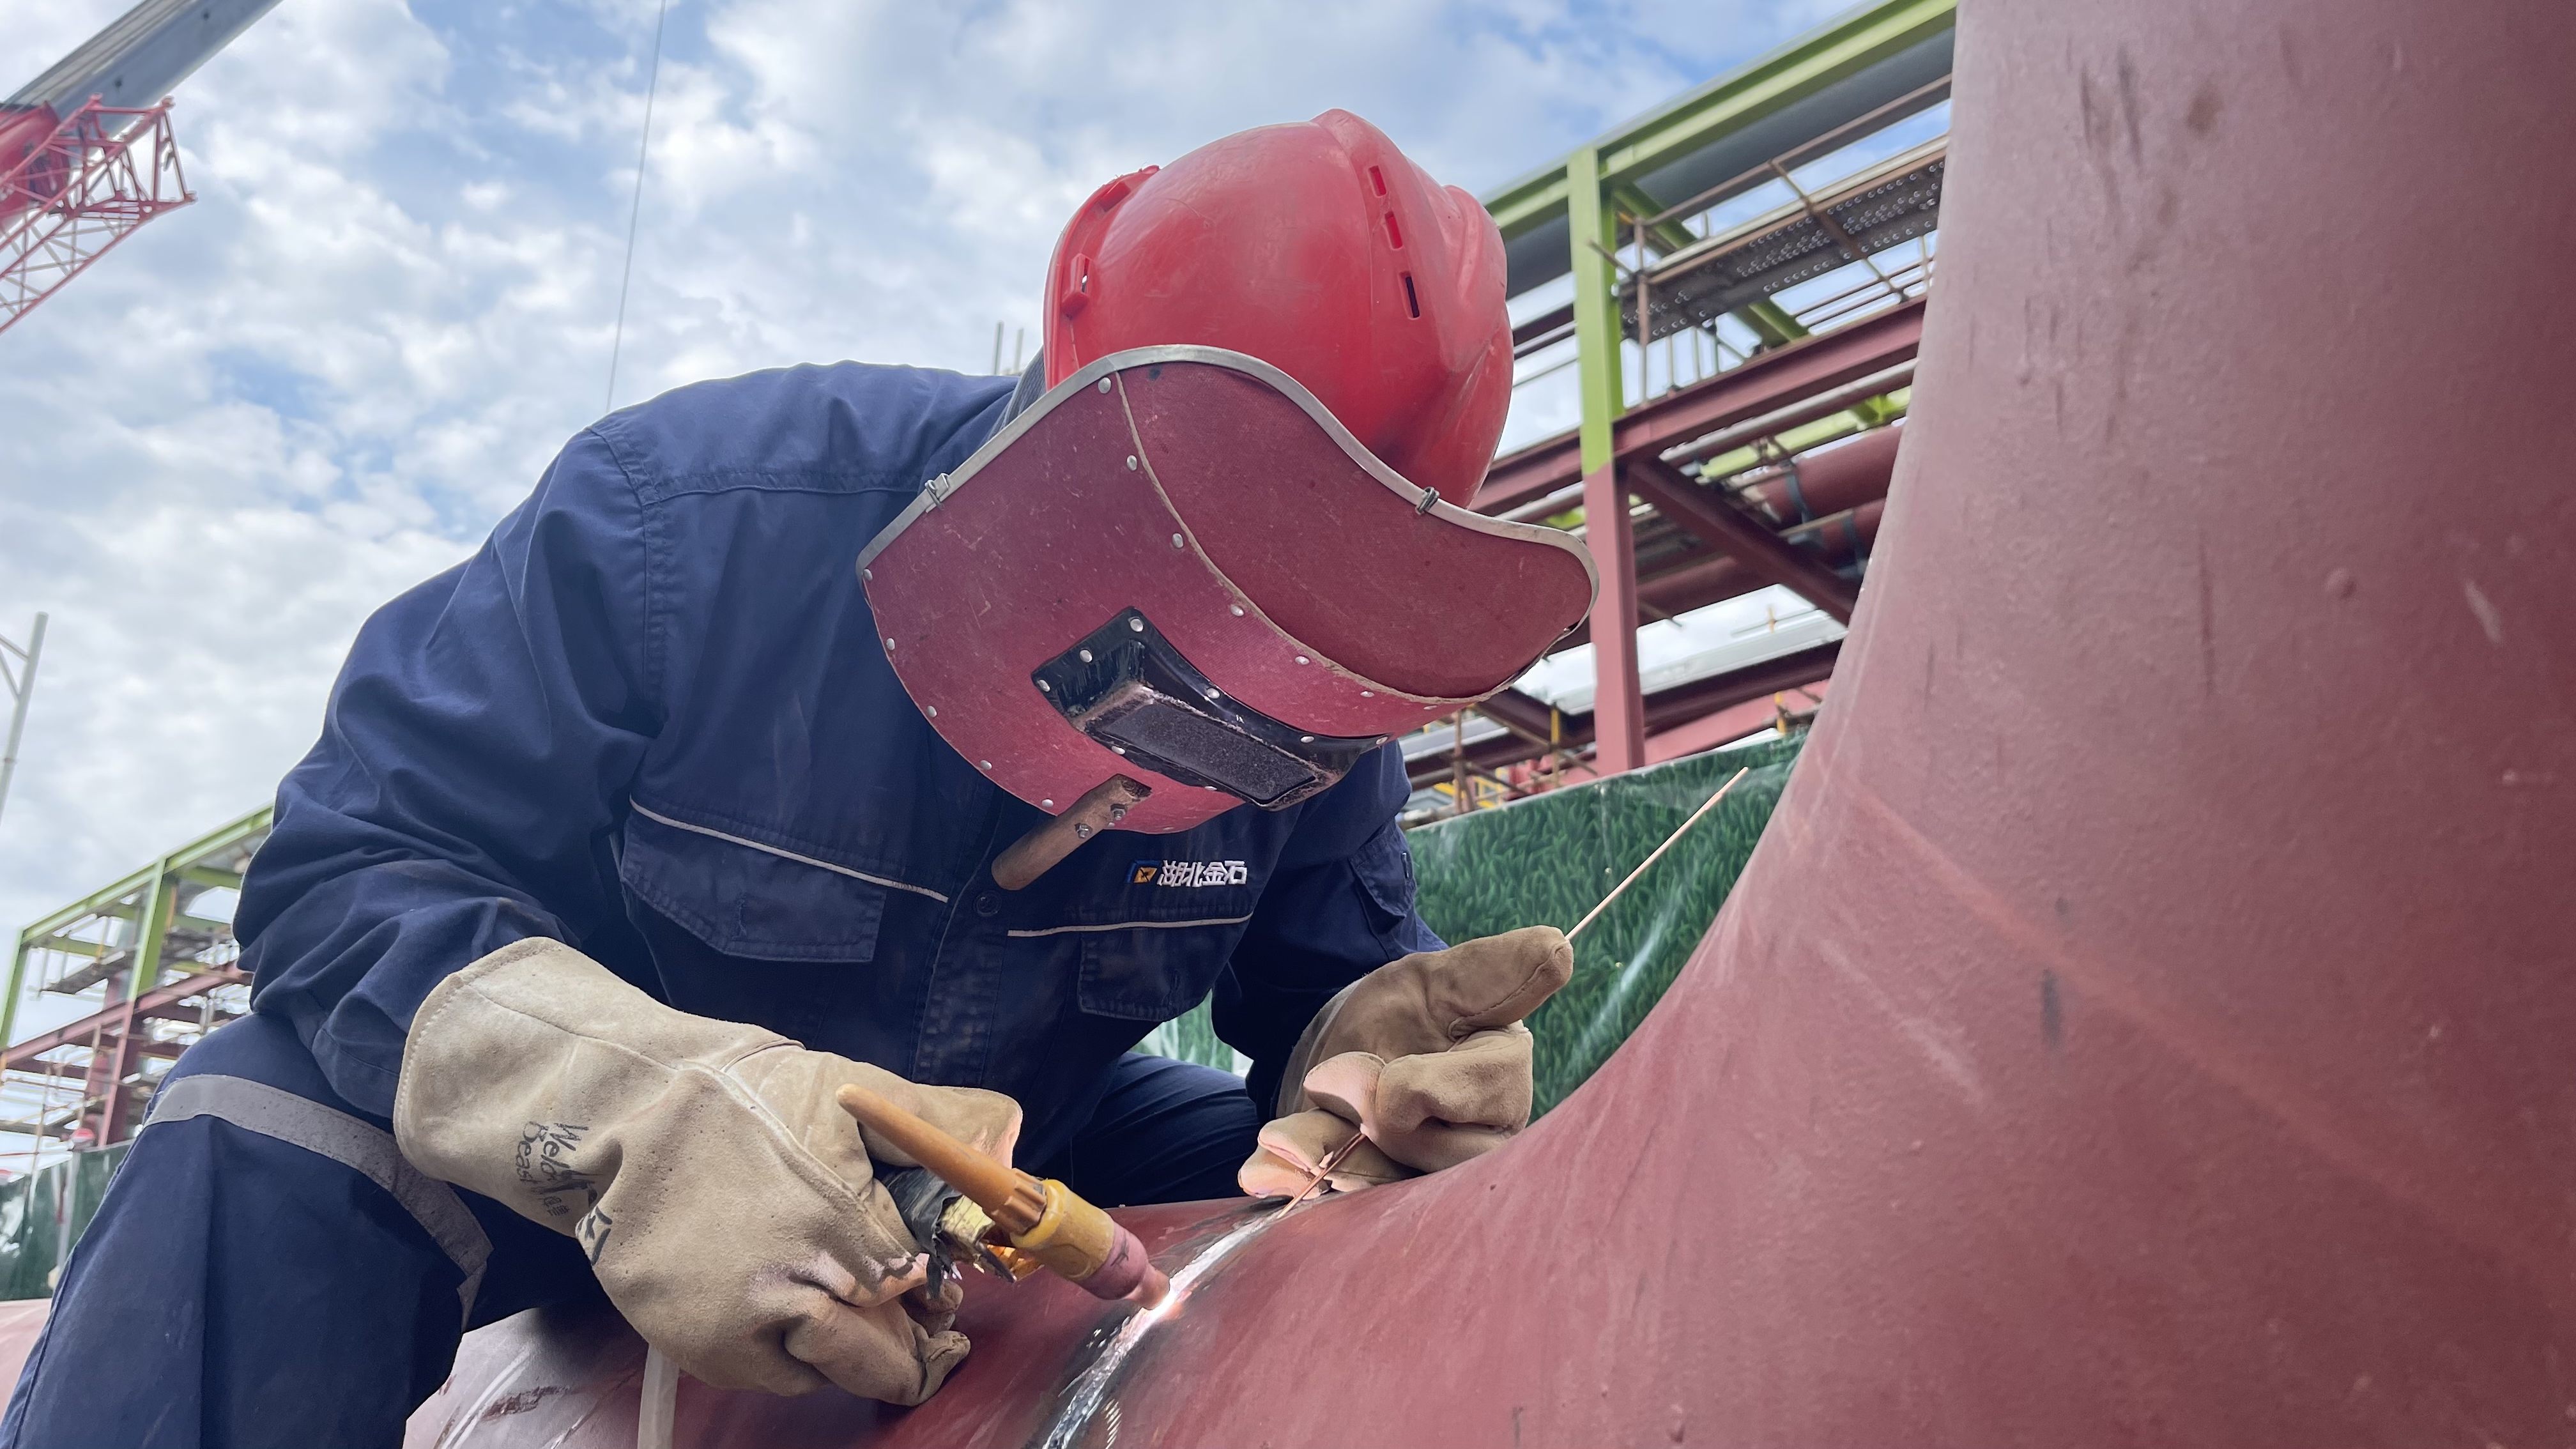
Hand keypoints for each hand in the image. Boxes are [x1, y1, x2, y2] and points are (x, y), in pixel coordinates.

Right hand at [393, 939, 1019, 1404]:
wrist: (626, 1113)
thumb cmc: (746, 1098)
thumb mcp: (850, 1088)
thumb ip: (940, 1117)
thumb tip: (1009, 1144)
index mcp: (844, 1223)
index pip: (921, 1291)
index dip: (939, 1298)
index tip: (945, 1303)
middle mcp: (793, 1287)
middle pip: (879, 1353)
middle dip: (909, 1347)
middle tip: (924, 1334)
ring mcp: (740, 1327)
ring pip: (827, 1369)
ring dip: (850, 1350)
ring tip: (851, 1309)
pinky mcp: (698, 1346)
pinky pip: (772, 1375)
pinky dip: (792, 1354)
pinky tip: (791, 1310)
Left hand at [1238, 926, 1570, 1196]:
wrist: (1334, 1052)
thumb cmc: (1398, 1013)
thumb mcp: (1431, 981)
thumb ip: (1488, 973)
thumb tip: (1557, 948)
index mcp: (1504, 1076)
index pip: (1490, 1092)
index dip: (1419, 1087)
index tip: (1370, 1068)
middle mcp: (1487, 1141)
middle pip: (1447, 1160)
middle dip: (1372, 1128)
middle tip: (1331, 1088)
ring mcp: (1441, 1184)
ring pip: (1397, 1194)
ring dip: (1330, 1161)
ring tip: (1293, 1132)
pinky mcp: (1395, 1212)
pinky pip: (1353, 1217)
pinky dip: (1306, 1189)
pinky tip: (1274, 1168)